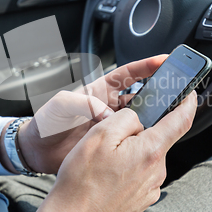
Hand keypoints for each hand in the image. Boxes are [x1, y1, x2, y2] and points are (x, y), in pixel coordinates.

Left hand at [17, 55, 166, 173]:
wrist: (37, 151)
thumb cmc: (47, 122)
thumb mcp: (62, 105)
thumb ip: (84, 103)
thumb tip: (106, 115)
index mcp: (99, 90)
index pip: (128, 73)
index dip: (146, 65)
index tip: (164, 60)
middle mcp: (109, 106)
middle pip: (140, 94)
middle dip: (158, 90)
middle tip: (174, 90)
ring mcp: (111, 125)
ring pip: (139, 117)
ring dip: (152, 116)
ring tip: (167, 116)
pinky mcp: (110, 142)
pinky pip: (131, 137)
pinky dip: (141, 137)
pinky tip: (149, 138)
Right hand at [27, 91, 197, 211]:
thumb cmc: (81, 182)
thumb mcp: (99, 135)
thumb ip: (126, 118)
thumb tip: (139, 118)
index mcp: (149, 151)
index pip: (181, 121)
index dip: (188, 104)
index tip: (190, 95)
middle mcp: (156, 171)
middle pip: (156, 138)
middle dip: (139, 132)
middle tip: (111, 138)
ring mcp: (150, 187)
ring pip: (146, 156)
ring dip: (131, 151)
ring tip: (103, 162)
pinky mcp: (142, 199)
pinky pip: (140, 173)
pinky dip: (127, 168)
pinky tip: (107, 175)